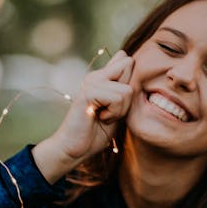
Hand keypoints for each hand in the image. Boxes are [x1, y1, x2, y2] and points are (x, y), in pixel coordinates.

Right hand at [32, 51, 135, 182]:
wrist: (77, 148)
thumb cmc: (97, 131)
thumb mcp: (118, 108)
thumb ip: (123, 86)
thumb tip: (128, 58)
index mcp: (101, 76)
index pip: (126, 61)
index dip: (130, 82)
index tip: (116, 102)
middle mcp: (95, 76)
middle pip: (129, 66)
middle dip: (128, 96)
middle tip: (111, 110)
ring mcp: (90, 83)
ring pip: (126, 89)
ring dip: (120, 110)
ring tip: (104, 116)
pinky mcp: (87, 93)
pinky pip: (116, 98)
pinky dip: (113, 114)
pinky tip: (100, 118)